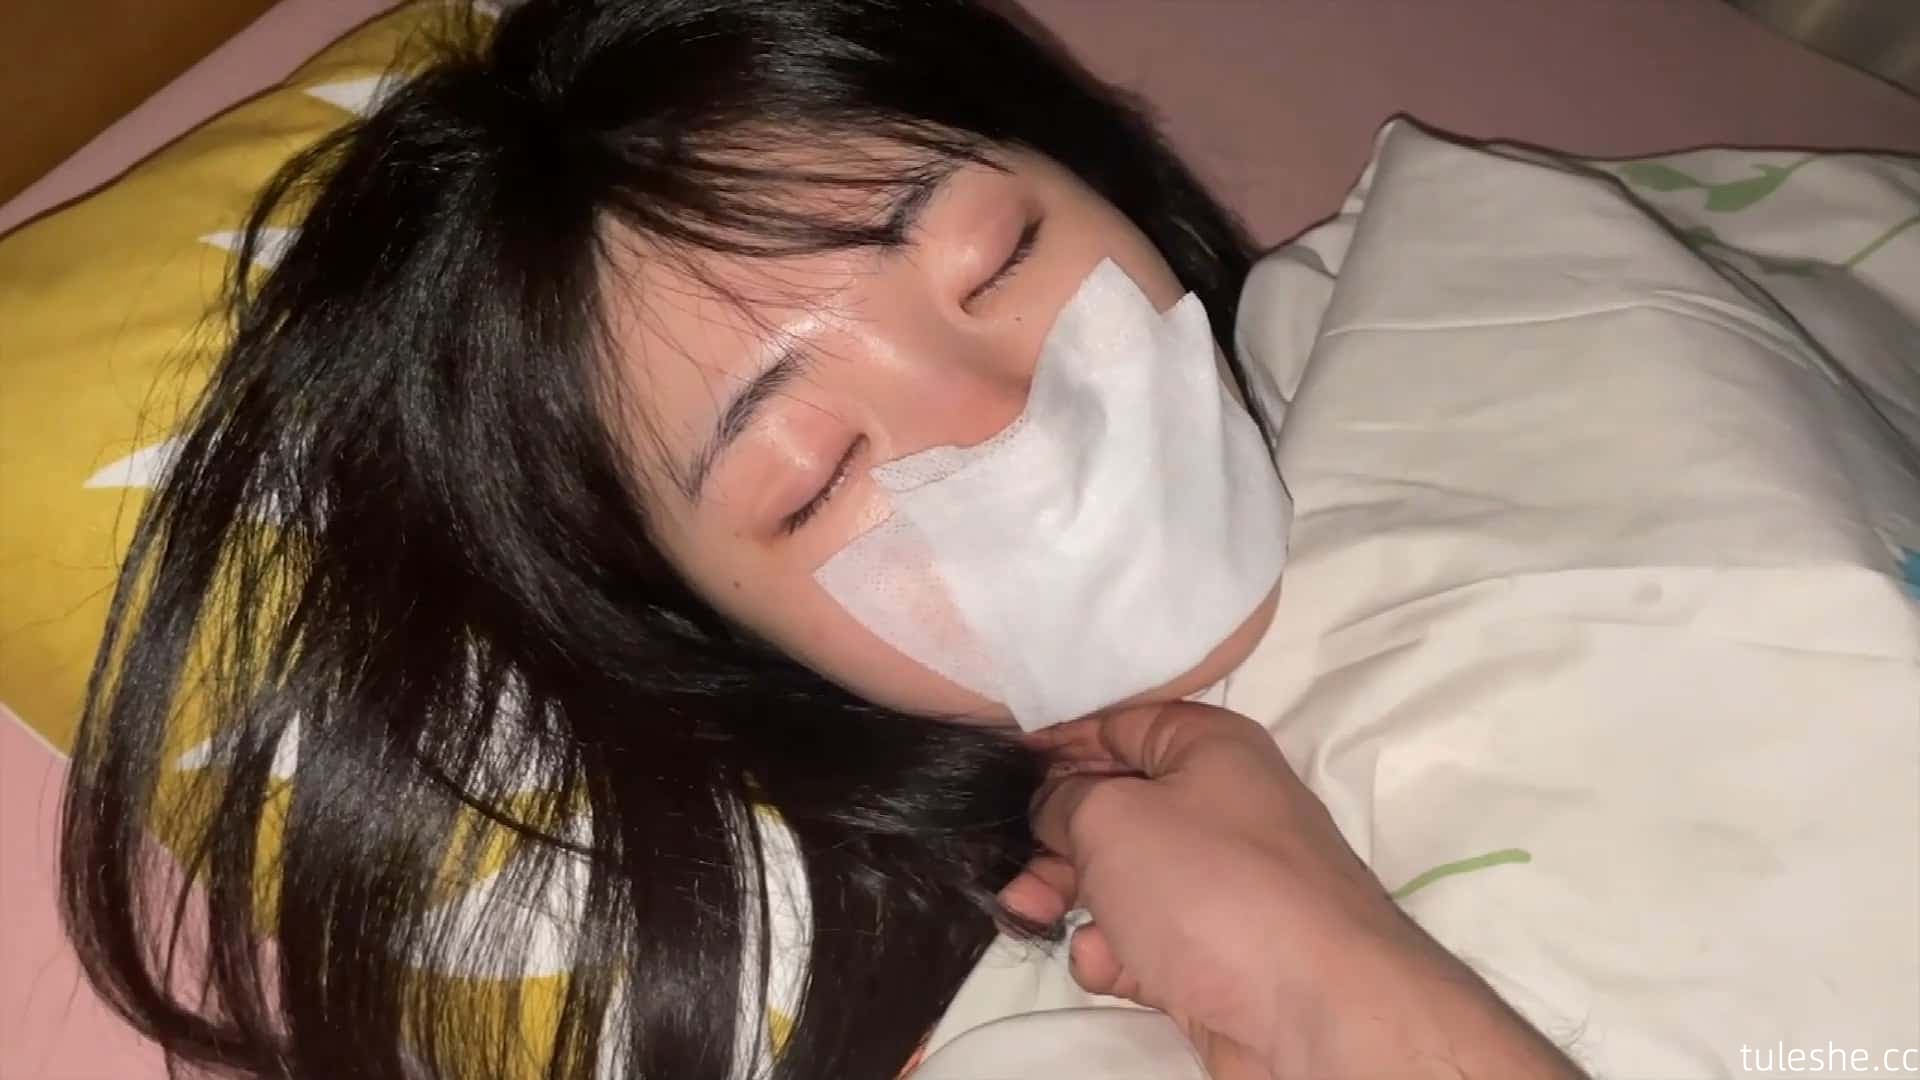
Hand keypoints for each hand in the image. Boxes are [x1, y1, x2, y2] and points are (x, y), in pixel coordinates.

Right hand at [1000, 702, 1580, 1079]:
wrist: (1315, 1012)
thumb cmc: (1212, 889)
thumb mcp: (1112, 819)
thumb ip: (1064, 800)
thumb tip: (1052, 807)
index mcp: (1211, 748)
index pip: (1120, 725)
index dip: (1058, 745)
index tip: (1002, 771)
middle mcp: (1221, 808)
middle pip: (1114, 808)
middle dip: (1054, 838)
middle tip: (1011, 866)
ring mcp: (1221, 887)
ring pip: (1121, 881)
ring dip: (1072, 899)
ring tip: (1035, 914)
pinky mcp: (1216, 957)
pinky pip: (1144, 941)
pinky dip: (1116, 953)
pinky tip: (1110, 968)